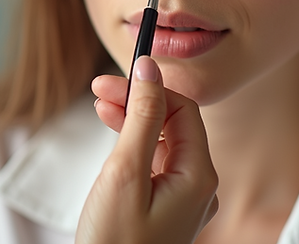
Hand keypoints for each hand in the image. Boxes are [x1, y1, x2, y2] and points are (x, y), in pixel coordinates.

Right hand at [77, 57, 218, 243]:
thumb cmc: (114, 243)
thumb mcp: (125, 172)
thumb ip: (140, 117)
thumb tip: (149, 70)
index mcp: (198, 177)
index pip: (182, 110)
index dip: (149, 87)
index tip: (113, 78)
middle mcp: (199, 187)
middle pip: (174, 124)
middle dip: (138, 102)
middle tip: (99, 90)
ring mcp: (185, 202)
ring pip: (164, 143)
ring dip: (134, 121)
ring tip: (102, 110)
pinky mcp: (167, 211)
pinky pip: (157, 166)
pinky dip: (135, 147)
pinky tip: (114, 142)